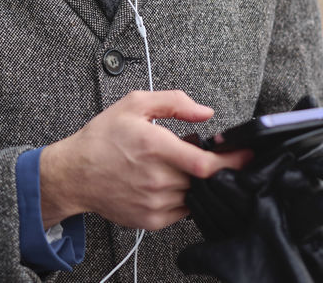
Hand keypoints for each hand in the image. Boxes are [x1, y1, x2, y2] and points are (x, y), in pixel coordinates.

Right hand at [38, 90, 250, 230]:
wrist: (75, 174)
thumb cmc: (103, 138)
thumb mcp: (134, 104)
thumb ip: (174, 102)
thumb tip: (206, 113)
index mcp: (156, 147)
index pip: (207, 164)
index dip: (232, 161)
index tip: (248, 155)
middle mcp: (158, 178)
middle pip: (204, 180)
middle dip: (209, 167)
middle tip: (195, 153)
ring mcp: (155, 203)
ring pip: (194, 195)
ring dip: (195, 182)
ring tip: (173, 166)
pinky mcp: (152, 220)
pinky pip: (182, 211)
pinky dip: (182, 197)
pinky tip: (165, 182)